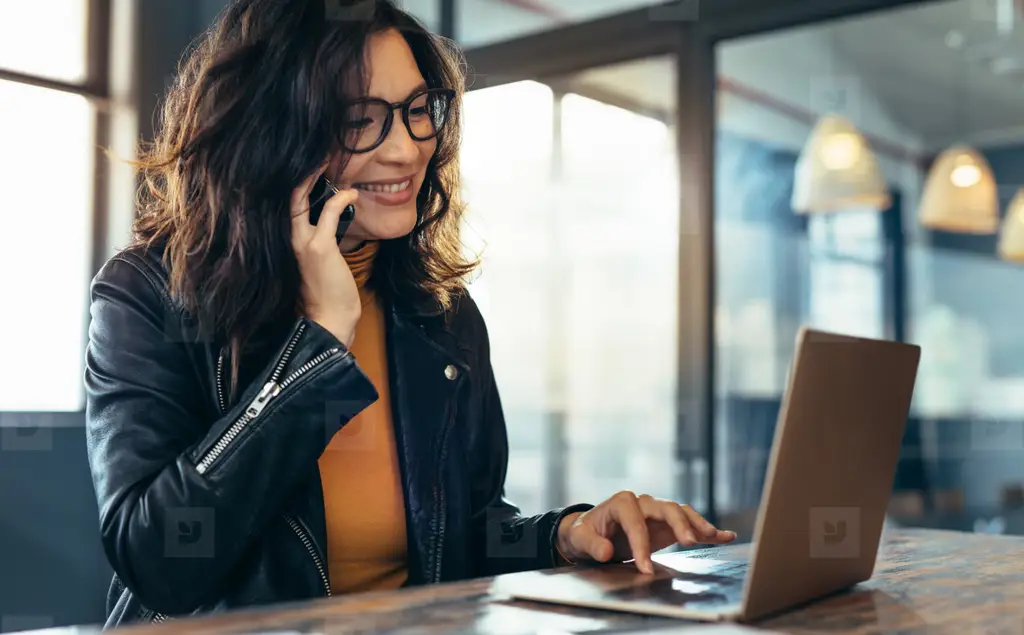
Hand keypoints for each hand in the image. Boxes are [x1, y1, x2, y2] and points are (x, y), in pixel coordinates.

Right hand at [290, 163, 361, 347]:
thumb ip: (320, 241)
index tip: (306, 166)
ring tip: (325, 161)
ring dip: (312, 177)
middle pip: (284, 197)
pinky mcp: (318, 247)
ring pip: (298, 199)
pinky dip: (340, 199)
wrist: (328, 322)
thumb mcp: (319, 264)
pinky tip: (351, 193)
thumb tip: (331, 222)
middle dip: (297, 173)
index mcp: (287, 242)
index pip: (283, 206)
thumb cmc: (327, 295)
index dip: (292, 184)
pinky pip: (327, 212)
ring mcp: (301, 242)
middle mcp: (287, 240)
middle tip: (314, 154)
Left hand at [556, 491, 735, 572]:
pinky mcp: (668, 525)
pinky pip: (690, 525)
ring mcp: (658, 512)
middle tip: (688, 542)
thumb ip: (593, 545)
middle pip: (667, 508)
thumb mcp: (581, 538)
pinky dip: (707, 531)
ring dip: (698, 524)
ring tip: (713, 536)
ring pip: (682, 513)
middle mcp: (643, 502)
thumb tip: (607, 551)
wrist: (592, 532)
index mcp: (622, 502)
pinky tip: (726, 536)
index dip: (641, 545)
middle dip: (678, 524)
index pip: (635, 522)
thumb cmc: (586, 533)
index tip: (645, 568)